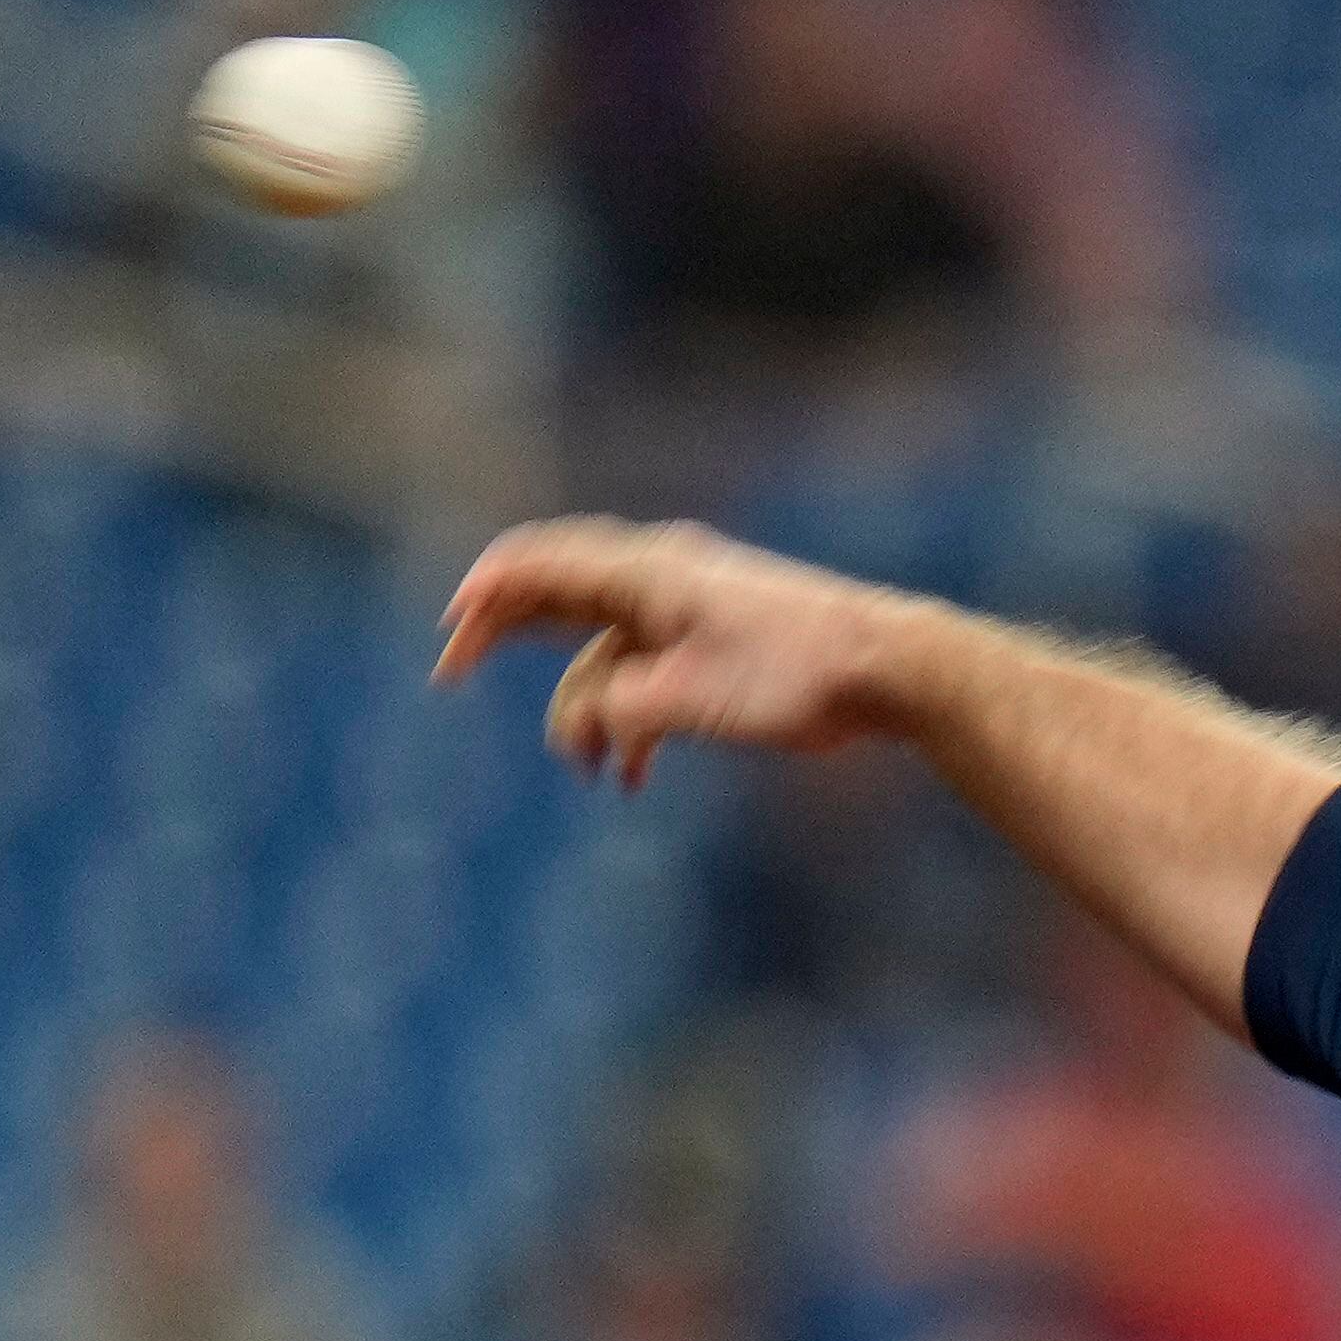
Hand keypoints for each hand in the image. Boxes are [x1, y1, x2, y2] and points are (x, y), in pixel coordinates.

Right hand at [434, 518, 926, 789]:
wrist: (892, 667)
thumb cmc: (795, 675)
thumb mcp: (691, 700)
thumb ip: (620, 710)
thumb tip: (588, 727)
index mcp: (645, 572)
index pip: (538, 564)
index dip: (484, 594)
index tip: (449, 634)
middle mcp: (661, 575)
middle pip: (558, 594)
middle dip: (508, 636)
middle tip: (454, 671)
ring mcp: (691, 606)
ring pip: (606, 650)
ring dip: (586, 710)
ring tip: (592, 772)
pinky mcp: (720, 640)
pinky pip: (649, 671)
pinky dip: (630, 718)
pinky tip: (632, 775)